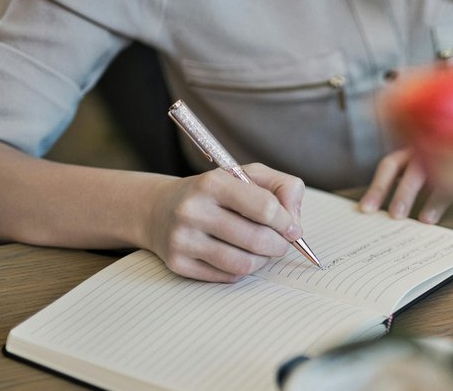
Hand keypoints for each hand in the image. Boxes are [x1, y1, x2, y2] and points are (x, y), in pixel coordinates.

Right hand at [146, 163, 303, 281]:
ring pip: (243, 263)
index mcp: (213, 183)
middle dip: (279, 245)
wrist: (159, 209)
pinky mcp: (177, 264)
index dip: (287, 222)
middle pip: (257, 239)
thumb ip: (282, 187)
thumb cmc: (215, 193)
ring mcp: (182, 239)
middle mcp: (193, 210)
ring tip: (263, 251)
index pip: (266, 208)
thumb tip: (294, 220)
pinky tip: (238, 256)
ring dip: (263, 261)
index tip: (292, 228)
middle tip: (281, 243)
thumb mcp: (247, 176)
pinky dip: (241, 270)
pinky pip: (227, 277)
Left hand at [359, 127, 452, 223]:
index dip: (378, 186)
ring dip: (435, 201)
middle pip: (414, 171)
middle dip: (402, 195)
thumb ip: (423, 169)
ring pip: (444, 175)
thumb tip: (411, 204)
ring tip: (428, 220)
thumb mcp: (441, 149)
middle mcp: (435, 147)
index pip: (391, 164)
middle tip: (396, 216)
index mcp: (418, 146)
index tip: (366, 209)